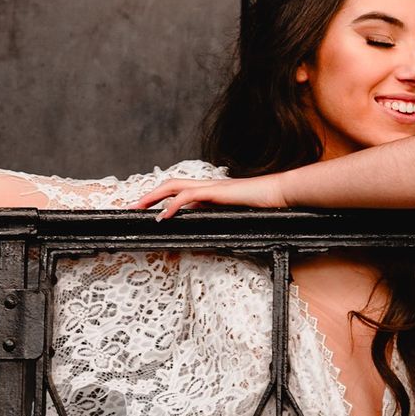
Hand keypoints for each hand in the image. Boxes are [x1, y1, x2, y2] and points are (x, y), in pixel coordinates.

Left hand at [130, 174, 288, 220]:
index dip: (161, 197)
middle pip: (170, 184)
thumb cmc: (263, 205)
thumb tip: (205, 231)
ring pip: (175, 186)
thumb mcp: (236, 216)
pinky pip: (190, 196)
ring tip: (140, 209)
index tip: (146, 209)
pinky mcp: (218, 192)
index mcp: (210, 191)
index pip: (179, 190)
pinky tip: (165, 215)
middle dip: (149, 195)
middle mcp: (207, 185)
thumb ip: (220, 219)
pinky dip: (174, 205)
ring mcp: (212, 187)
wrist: (281, 193)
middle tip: (132, 208)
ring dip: (154, 197)